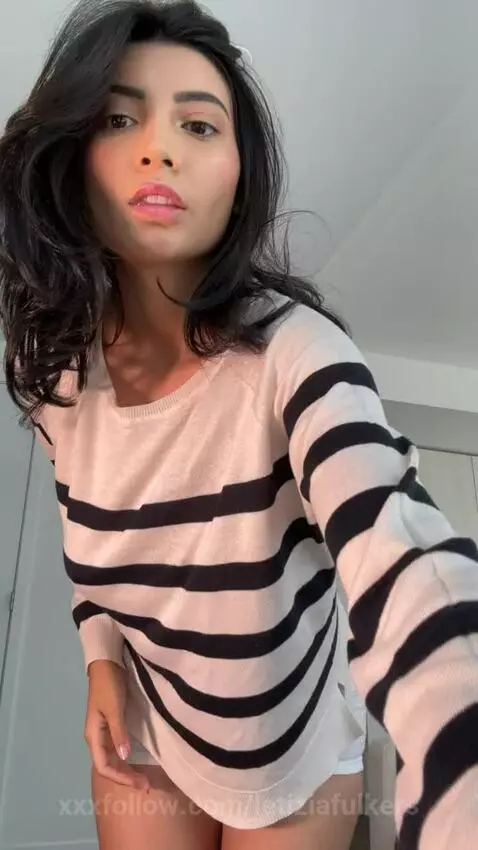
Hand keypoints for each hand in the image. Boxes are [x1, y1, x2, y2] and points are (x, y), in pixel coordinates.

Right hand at [85, 659, 149, 789]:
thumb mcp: (114, 709)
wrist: (107, 665)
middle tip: (146, 785)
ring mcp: (105, 733)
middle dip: (125, 777)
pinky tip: (137, 762)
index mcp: (93, 736)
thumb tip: (125, 758)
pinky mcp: (113, 726)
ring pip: (114, 759)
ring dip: (126, 770)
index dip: (120, 777)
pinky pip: (119, 749)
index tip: (139, 782)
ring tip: (143, 778)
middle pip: (109, 766)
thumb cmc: (108, 686)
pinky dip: (127, 759)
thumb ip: (119, 733)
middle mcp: (97, 738)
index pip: (103, 766)